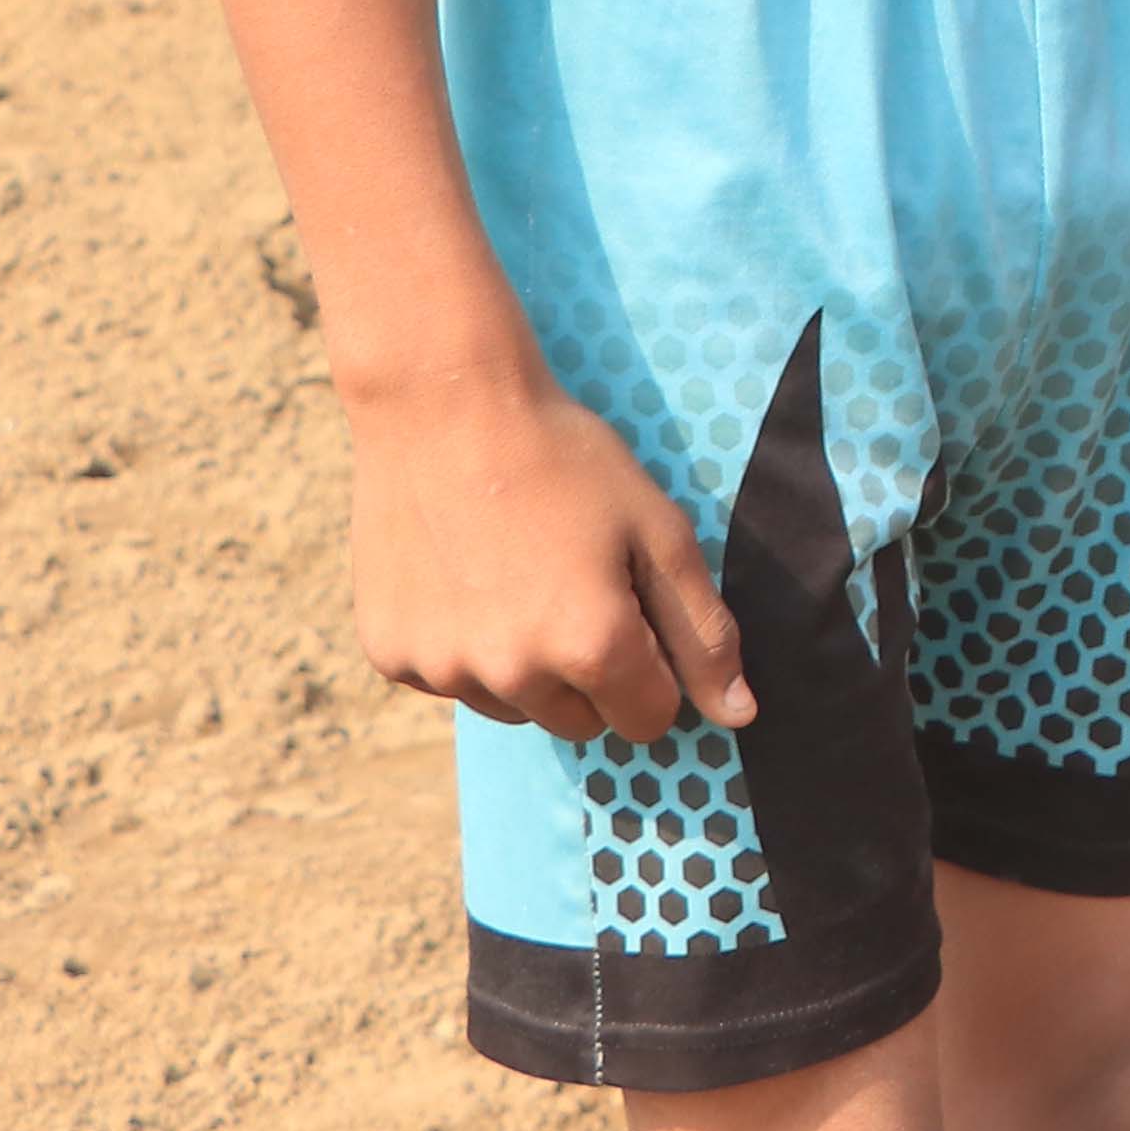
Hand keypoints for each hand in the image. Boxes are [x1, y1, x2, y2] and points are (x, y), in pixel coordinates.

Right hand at [347, 367, 753, 742]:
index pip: (648, 719)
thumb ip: (703, 632)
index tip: (635, 612)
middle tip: (575, 587)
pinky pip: (450, 682)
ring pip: (513, 709)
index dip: (654, 669)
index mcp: (591, 646)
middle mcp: (513, 674)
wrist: (446, 407)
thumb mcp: (659, 532)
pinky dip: (465, 647)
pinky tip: (464, 577)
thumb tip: (739, 715)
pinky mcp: (390, 655)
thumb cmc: (567, 460)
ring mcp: (443, 669)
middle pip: (581, 723)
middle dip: (592, 674)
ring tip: (518, 578)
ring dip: (526, 668)